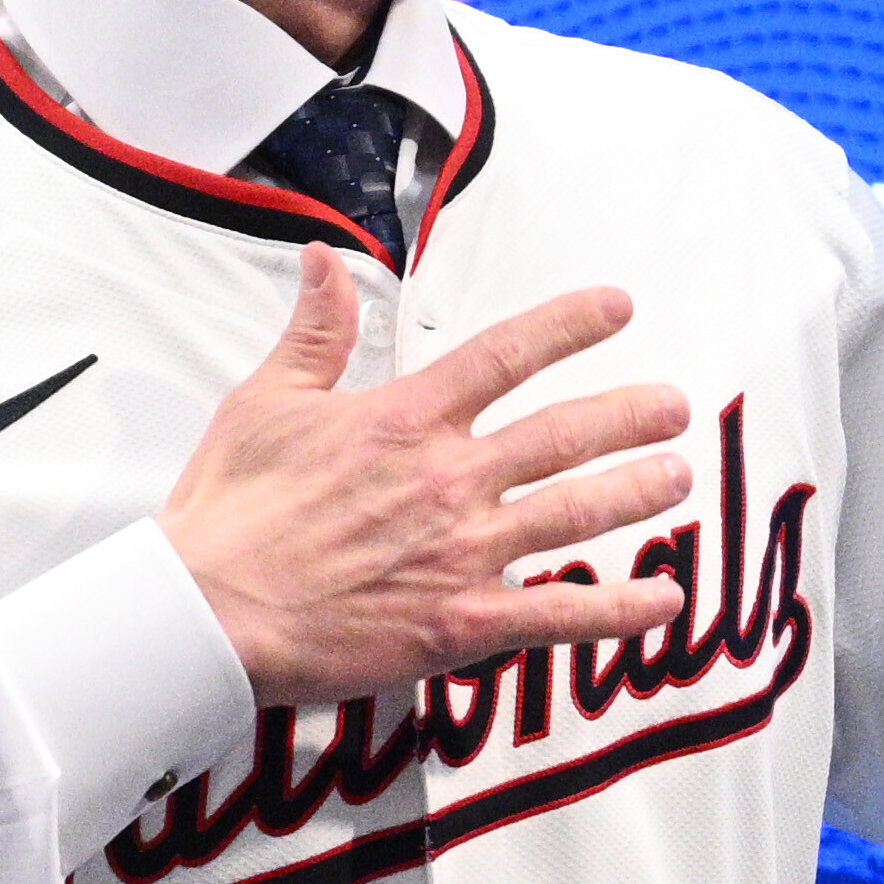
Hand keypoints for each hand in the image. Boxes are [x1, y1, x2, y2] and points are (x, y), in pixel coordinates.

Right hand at [159, 258, 697, 709]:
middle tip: (676, 406)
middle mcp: (446, 477)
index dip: (570, 325)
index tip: (619, 308)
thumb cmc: (229, 512)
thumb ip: (314, 332)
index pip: (506, 354)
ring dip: (636, 492)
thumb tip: (328, 260)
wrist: (204, 612)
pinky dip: (619, 609)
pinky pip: (559, 613)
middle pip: (563, 435)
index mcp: (404, 418)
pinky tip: (666, 599)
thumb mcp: (264, 401)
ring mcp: (460, 551)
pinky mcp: (460, 623)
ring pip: (575, 512)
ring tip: (679, 476)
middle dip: (629, 415)